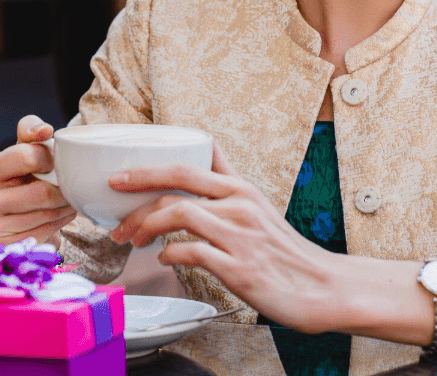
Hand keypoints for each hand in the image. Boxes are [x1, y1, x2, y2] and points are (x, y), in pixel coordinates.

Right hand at [0, 115, 76, 246]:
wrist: (5, 217)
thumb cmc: (16, 177)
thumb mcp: (19, 149)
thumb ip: (30, 131)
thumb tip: (45, 131)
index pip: (27, 156)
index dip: (50, 159)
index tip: (56, 162)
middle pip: (41, 192)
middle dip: (63, 189)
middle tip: (73, 186)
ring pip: (45, 214)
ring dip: (65, 207)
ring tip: (68, 200)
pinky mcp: (3, 249)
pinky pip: (43, 234)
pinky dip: (57, 224)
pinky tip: (58, 216)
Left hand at [107, 142, 343, 332]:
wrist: (323, 288)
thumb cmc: (285, 251)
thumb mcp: (258, 204)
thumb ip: (228, 179)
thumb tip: (206, 148)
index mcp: (241, 188)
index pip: (187, 164)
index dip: (147, 168)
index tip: (119, 177)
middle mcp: (239, 205)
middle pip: (177, 183)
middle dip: (136, 190)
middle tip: (114, 209)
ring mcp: (239, 235)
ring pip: (179, 213)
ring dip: (146, 226)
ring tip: (133, 240)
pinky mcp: (239, 268)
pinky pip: (191, 252)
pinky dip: (169, 254)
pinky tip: (164, 259)